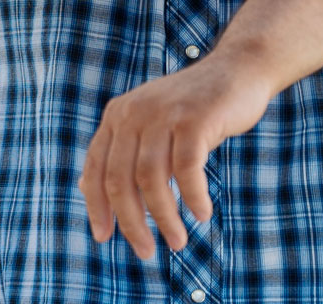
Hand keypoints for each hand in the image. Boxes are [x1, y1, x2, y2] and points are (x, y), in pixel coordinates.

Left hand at [79, 56, 273, 259]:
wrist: (238, 70)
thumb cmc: (194, 108)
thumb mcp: (151, 125)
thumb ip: (122, 152)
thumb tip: (84, 188)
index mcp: (119, 114)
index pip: (95, 168)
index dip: (97, 207)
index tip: (104, 238)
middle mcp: (135, 111)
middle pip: (120, 179)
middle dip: (132, 223)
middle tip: (147, 252)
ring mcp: (164, 113)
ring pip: (152, 179)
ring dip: (165, 218)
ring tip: (178, 241)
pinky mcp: (194, 118)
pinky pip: (186, 170)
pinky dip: (193, 198)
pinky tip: (202, 214)